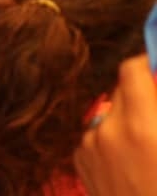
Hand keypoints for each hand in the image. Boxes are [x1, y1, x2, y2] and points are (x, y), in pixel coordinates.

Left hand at [74, 54, 156, 194]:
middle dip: (141, 96)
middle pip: (119, 90)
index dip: (147, 66)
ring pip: (108, 114)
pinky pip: (96, 136)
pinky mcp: (80, 163)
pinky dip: (111, 140)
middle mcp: (108, 132)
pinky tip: (132, 162)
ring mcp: (90, 148)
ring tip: (148, 146)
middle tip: (156, 114)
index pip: (131, 70)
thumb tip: (156, 83)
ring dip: (126, 119)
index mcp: (142, 127)